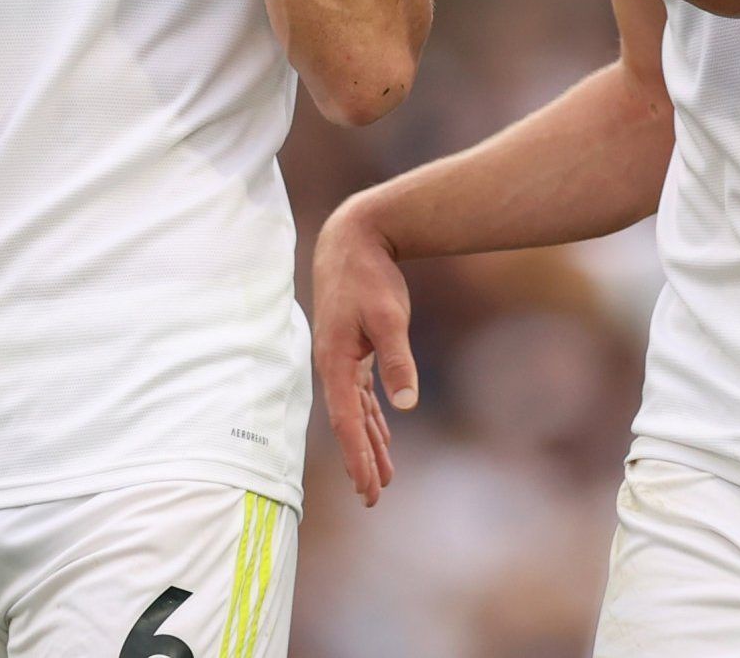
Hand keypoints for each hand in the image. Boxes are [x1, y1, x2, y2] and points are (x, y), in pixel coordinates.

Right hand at [311, 201, 419, 506]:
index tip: (366, 487)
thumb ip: (398, 360)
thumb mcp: (388, 316)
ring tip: (382, 479)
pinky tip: (383, 434)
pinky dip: (371, 417)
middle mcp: (333, 366)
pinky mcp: (353, 351)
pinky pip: (361, 395)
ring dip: (369, 443)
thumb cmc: (369, 277)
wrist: (353, 240)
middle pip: (349, 424)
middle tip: (373, 499)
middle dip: (362, 461)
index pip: (346, 421)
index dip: (357, 456)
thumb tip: (406, 404)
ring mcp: (342, 359)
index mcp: (335, 363)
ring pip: (356, 412)